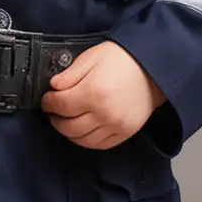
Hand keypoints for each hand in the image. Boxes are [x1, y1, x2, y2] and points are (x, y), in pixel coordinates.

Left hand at [40, 40, 166, 147]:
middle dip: (56, 119)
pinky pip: (99, 144)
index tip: (47, 99)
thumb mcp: (92, 57)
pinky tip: (82, 130)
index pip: (60, 106)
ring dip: (69, 132)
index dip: (49, 103)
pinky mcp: (125, 133)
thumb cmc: (124, 58)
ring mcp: (116, 126)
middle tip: (54, 111)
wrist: (154, 67)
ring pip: (82, 139)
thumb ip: (70, 74)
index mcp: (93, 92)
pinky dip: (86, 140)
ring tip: (66, 121)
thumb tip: (53, 87)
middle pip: (68, 126)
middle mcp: (104, 113)